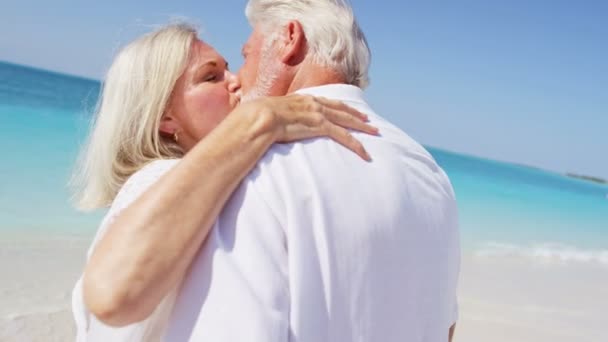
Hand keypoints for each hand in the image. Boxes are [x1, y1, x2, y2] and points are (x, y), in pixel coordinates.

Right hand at [256, 94, 378, 160]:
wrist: (257, 118)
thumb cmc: (254, 118)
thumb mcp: (265, 113)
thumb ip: (271, 118)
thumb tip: (262, 125)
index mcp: (300, 99)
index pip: (324, 102)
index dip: (337, 106)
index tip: (347, 109)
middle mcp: (312, 103)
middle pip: (340, 108)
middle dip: (356, 114)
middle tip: (369, 120)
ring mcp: (318, 113)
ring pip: (347, 120)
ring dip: (362, 127)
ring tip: (375, 132)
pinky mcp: (320, 126)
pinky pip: (343, 136)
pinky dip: (356, 144)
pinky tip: (364, 152)